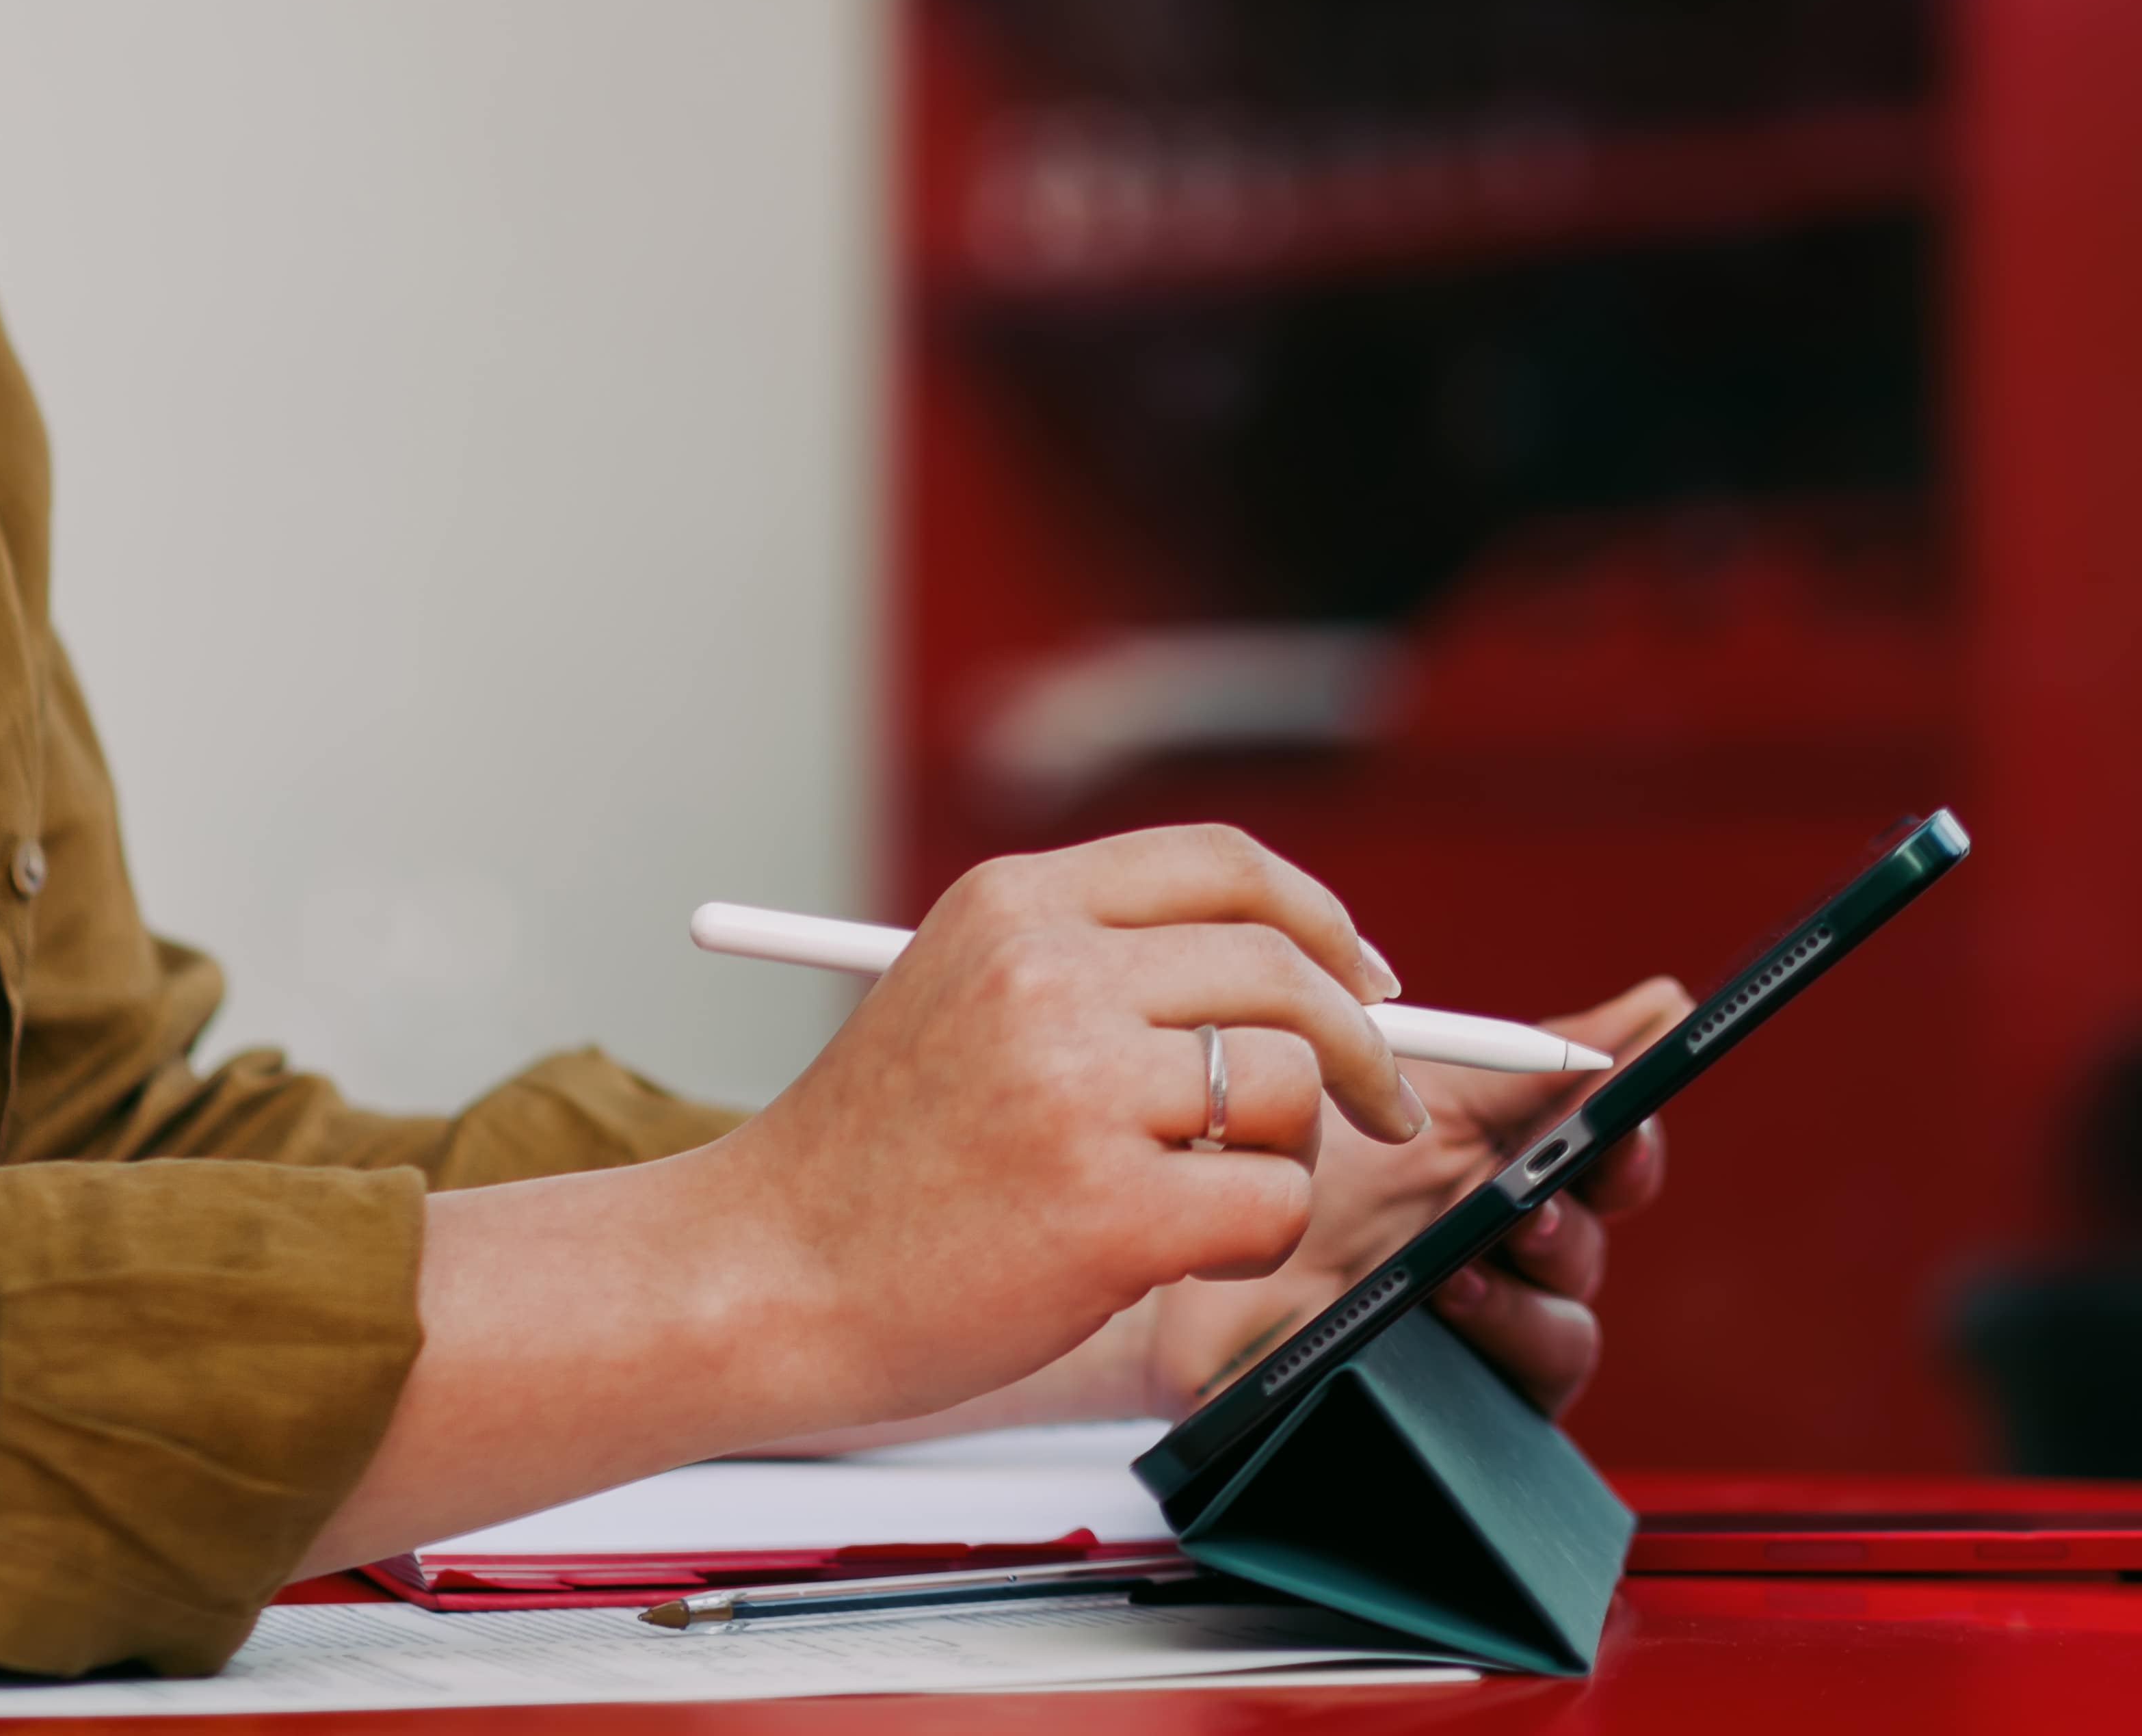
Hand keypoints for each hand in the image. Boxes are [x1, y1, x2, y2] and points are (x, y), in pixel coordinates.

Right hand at [692, 826, 1432, 1431]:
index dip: (1320, 920)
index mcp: (1014, 905)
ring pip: (1288, 1085)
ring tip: (1206, 1199)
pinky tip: (1178, 1256)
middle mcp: (1049, 973)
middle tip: (1381, 1105)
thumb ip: (1098, 969)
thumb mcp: (960, 997)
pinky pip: (1270, 1204)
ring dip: (1284, 1155)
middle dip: (1360, 1044)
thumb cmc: (870, 1165)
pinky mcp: (1108, 1208)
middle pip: (1284, 968)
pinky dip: (1255, 1239)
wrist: (760, 1277)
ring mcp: (1079, 1087)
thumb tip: (1297, 983)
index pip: (1224, 864)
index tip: (1366, 982)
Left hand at [1133, 976, 1689, 1425]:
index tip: (1625, 1122)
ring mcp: (1489, 1319)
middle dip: (1584, 1209)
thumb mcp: (1414, 1083)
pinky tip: (1452, 1297)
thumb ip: (1533, 1055)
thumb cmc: (1297, 1154)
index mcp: (1506, 1159)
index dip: (1629, 1140)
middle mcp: (1509, 1240)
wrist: (1197, 1232)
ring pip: (1573, 1310)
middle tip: (1539, 1187)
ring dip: (1536, 1273)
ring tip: (1476, 1245)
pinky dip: (1508, 1331)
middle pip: (1597, 1231)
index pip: (1609, 1154)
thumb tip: (1665, 1001)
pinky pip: (1532, 1376)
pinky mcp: (1463, 1391)